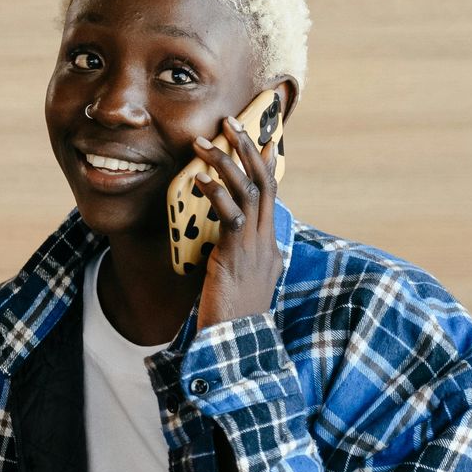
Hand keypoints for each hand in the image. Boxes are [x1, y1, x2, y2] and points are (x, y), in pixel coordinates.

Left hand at [189, 109, 280, 333]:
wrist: (235, 349)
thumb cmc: (230, 321)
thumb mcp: (237, 283)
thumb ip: (235, 258)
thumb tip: (224, 243)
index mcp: (269, 247)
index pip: (271, 194)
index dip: (266, 163)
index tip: (260, 137)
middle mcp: (267, 243)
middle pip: (264, 182)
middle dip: (248, 148)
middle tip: (230, 122)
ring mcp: (255, 249)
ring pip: (249, 192)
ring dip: (226, 162)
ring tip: (204, 142)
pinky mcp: (236, 257)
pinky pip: (231, 216)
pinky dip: (216, 194)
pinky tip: (199, 180)